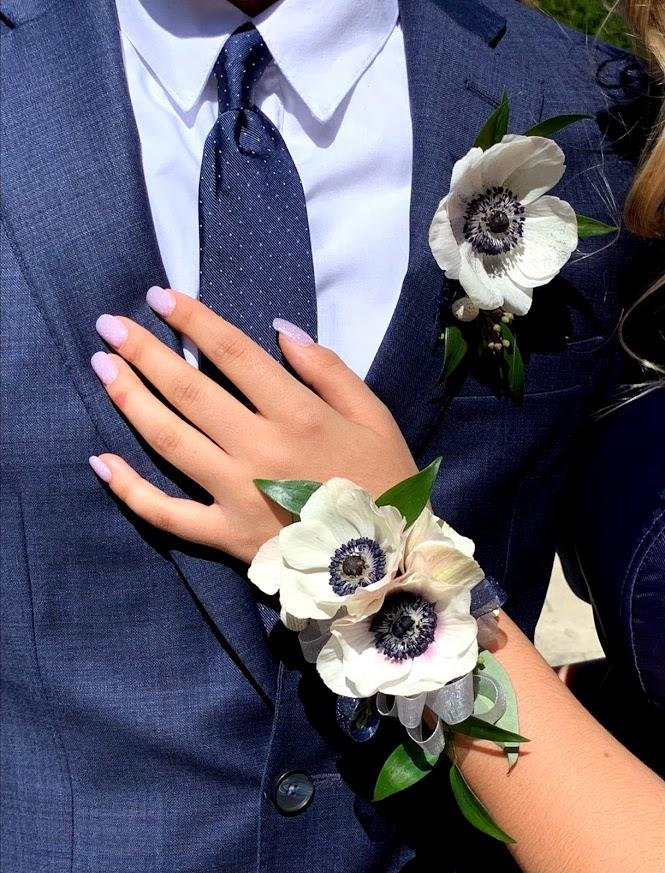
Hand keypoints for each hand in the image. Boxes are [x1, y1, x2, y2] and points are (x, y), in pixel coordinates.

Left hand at [90, 288, 417, 563]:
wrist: (386, 562)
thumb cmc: (383, 481)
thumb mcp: (375, 416)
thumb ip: (329, 370)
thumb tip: (280, 330)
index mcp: (300, 414)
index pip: (235, 354)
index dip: (194, 321)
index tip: (160, 296)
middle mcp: (260, 449)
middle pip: (190, 391)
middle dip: (145, 353)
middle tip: (110, 325)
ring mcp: (237, 495)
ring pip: (171, 441)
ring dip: (131, 400)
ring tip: (103, 367)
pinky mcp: (224, 535)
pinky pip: (167, 513)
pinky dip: (130, 489)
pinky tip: (100, 460)